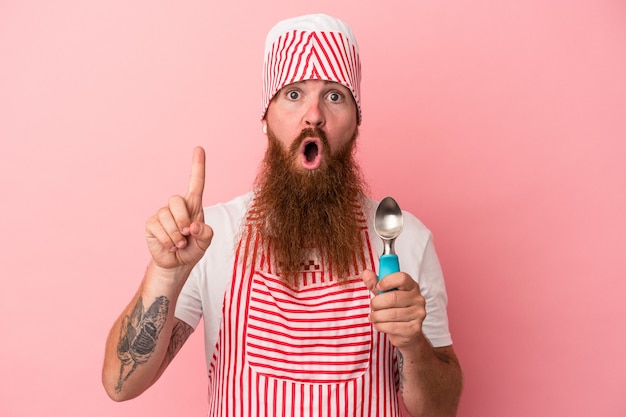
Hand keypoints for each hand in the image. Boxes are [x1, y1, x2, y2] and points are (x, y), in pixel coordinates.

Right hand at [145, 147, 212, 270]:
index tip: (199, 148)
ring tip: (180, 244)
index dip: (197, 166)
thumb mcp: (205, 242)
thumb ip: (206, 233)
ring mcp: (162, 214)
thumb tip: (193, 225)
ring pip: (166, 216)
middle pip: (176, 200)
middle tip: (188, 234)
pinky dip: (167, 240)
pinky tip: (171, 246)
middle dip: (183, 219)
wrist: (177, 264)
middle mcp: (177, 207)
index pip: (196, 183)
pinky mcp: (152, 224)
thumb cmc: (193, 249)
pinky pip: (157, 227)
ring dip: (176, 234)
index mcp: (193, 206)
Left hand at [362, 269, 426, 349]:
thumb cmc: (394, 309)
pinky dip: (380, 326)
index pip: (402, 278)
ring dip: (376, 316)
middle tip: (372, 306)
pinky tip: (379, 324)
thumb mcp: (384, 294)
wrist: (406, 333)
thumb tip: (366, 273)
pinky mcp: (414, 329)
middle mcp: (418, 299)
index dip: (387, 281)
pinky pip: (392, 326)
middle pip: (393, 297)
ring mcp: (418, 314)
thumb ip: (375, 284)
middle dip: (377, 303)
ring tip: (373, 316)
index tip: (378, 287)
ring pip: (391, 314)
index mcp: (412, 286)